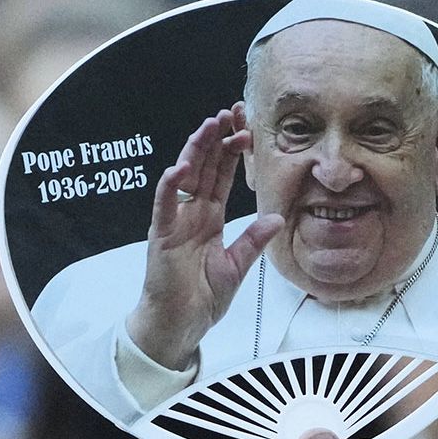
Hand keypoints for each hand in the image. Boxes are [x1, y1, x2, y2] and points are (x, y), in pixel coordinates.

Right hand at [126, 103, 284, 369]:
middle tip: (230, 114)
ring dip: (196, 151)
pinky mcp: (161, 235)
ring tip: (209, 127)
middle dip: (216, 139)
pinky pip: (164, 205)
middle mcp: (191, 214)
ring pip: (185, 177)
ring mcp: (175, 221)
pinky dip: (170, 185)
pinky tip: (180, 167)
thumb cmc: (202, 297)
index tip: (246, 129)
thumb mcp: (237, 265)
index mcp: (210, 218)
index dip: (232, 152)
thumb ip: (253, 240)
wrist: (180, 324)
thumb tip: (276, 219)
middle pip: (204, 168)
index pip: (222, 176)